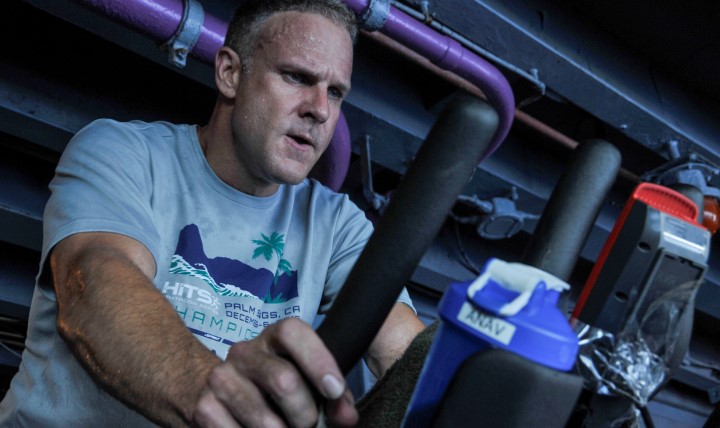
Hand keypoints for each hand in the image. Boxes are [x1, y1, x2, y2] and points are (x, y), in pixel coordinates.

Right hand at [192, 318, 357, 426]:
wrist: (216, 395)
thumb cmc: (274, 389)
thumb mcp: (307, 384)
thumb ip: (333, 399)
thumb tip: (346, 417)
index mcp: (275, 337)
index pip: (294, 333)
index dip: (318, 360)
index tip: (335, 391)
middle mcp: (245, 351)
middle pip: (283, 381)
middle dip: (305, 415)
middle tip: (308, 426)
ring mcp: (221, 377)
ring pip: (264, 418)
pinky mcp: (204, 406)